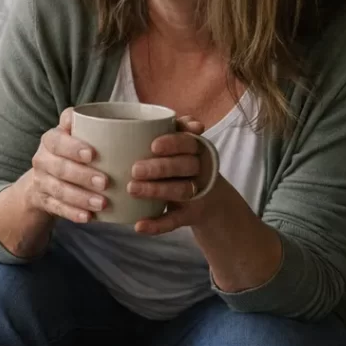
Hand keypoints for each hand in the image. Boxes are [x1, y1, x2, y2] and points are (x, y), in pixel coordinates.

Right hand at [21, 107, 109, 223]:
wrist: (43, 178)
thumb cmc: (69, 152)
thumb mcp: (73, 135)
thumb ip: (86, 124)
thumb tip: (112, 119)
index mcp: (50, 139)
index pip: (57, 141)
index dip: (73, 147)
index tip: (92, 154)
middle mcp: (42, 159)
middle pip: (60, 168)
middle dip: (82, 176)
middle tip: (105, 182)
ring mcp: (41, 181)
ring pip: (59, 190)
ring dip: (80, 197)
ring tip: (101, 203)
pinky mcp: (43, 200)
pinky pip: (56, 208)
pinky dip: (72, 213)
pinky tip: (87, 217)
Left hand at [128, 116, 215, 234]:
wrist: (213, 201)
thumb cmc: (185, 165)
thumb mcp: (183, 147)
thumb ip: (172, 131)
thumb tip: (152, 119)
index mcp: (198, 150)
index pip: (189, 143)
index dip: (173, 143)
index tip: (153, 145)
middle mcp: (201, 170)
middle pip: (184, 166)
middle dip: (160, 167)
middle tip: (134, 169)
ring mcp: (198, 193)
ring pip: (180, 191)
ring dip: (156, 191)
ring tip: (132, 190)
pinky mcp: (191, 215)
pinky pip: (175, 221)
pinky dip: (157, 225)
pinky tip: (139, 226)